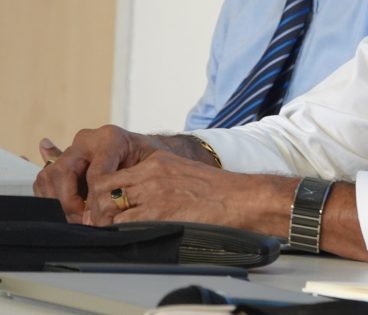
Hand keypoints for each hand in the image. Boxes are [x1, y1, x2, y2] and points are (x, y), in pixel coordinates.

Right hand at [33, 125, 158, 221]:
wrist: (144, 152)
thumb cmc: (150, 159)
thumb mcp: (152, 166)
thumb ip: (131, 181)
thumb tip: (110, 203)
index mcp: (110, 138)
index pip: (94, 172)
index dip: (95, 197)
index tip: (100, 213)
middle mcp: (86, 140)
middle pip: (61, 172)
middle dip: (68, 201)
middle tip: (82, 219)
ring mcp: (72, 150)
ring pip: (48, 177)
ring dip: (57, 202)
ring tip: (77, 217)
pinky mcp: (61, 161)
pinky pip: (44, 181)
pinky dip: (51, 199)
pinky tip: (68, 209)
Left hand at [82, 151, 255, 227]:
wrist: (241, 198)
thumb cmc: (218, 190)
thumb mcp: (183, 171)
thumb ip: (159, 179)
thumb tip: (139, 198)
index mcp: (156, 161)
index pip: (111, 174)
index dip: (101, 192)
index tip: (104, 206)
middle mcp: (150, 174)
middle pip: (103, 188)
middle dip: (97, 207)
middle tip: (101, 222)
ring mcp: (153, 194)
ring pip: (107, 207)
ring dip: (105, 222)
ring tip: (112, 231)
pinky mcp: (159, 214)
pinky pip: (124, 224)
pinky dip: (119, 232)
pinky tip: (127, 236)